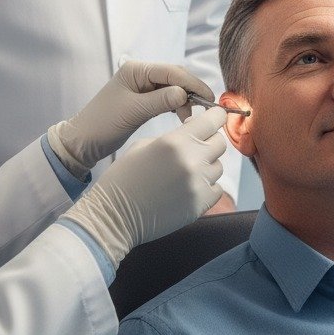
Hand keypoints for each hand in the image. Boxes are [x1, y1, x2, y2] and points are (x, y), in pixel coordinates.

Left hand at [48, 61, 214, 176]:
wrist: (84, 141)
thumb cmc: (104, 124)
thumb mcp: (134, 112)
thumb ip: (161, 100)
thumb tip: (185, 94)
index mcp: (136, 69)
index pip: (171, 71)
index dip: (193, 83)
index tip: (209, 97)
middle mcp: (140, 73)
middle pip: (175, 77)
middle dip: (191, 91)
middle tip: (206, 108)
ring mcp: (142, 86)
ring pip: (173, 87)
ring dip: (185, 99)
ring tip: (192, 116)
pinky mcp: (143, 99)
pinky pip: (166, 97)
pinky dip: (177, 105)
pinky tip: (183, 115)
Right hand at [61, 106, 227, 267]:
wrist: (113, 216)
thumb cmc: (123, 178)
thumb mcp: (143, 145)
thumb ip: (174, 136)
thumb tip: (193, 129)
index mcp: (175, 141)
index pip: (214, 120)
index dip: (216, 117)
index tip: (213, 119)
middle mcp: (191, 160)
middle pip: (220, 143)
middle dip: (209, 142)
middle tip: (194, 147)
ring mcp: (198, 184)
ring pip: (218, 166)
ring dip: (206, 166)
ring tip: (185, 172)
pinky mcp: (200, 205)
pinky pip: (217, 189)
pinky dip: (207, 187)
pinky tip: (188, 188)